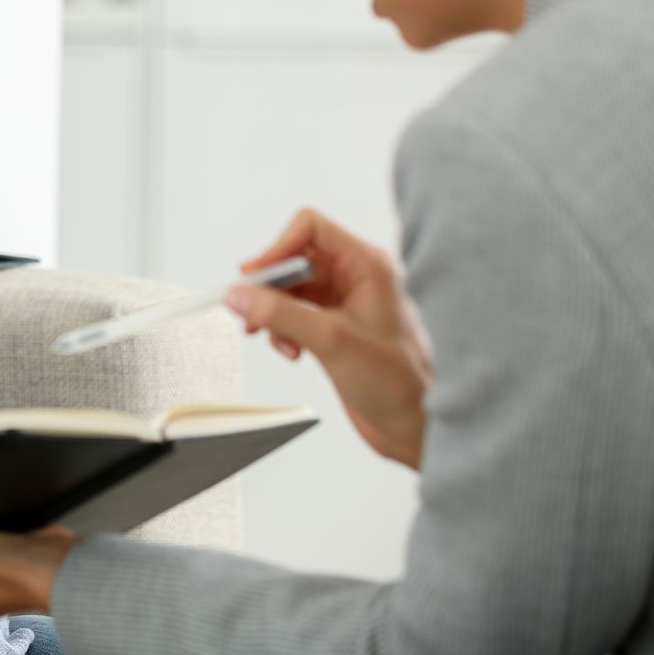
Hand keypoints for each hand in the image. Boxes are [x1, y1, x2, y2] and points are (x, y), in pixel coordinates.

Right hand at [227, 207, 433, 467]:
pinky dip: (281, 330)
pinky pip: (293, 314)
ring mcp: (344, 303)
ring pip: (289, 289)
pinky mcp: (333, 328)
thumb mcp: (332, 341)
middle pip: (293, 260)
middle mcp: (355, 277)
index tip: (253, 277)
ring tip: (267, 335)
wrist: (415, 425)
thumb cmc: (397, 382)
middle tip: (248, 310)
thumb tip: (237, 295)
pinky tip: (290, 352)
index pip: (310, 229)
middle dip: (268, 286)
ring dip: (271, 311)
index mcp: (367, 265)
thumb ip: (281, 314)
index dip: (277, 247)